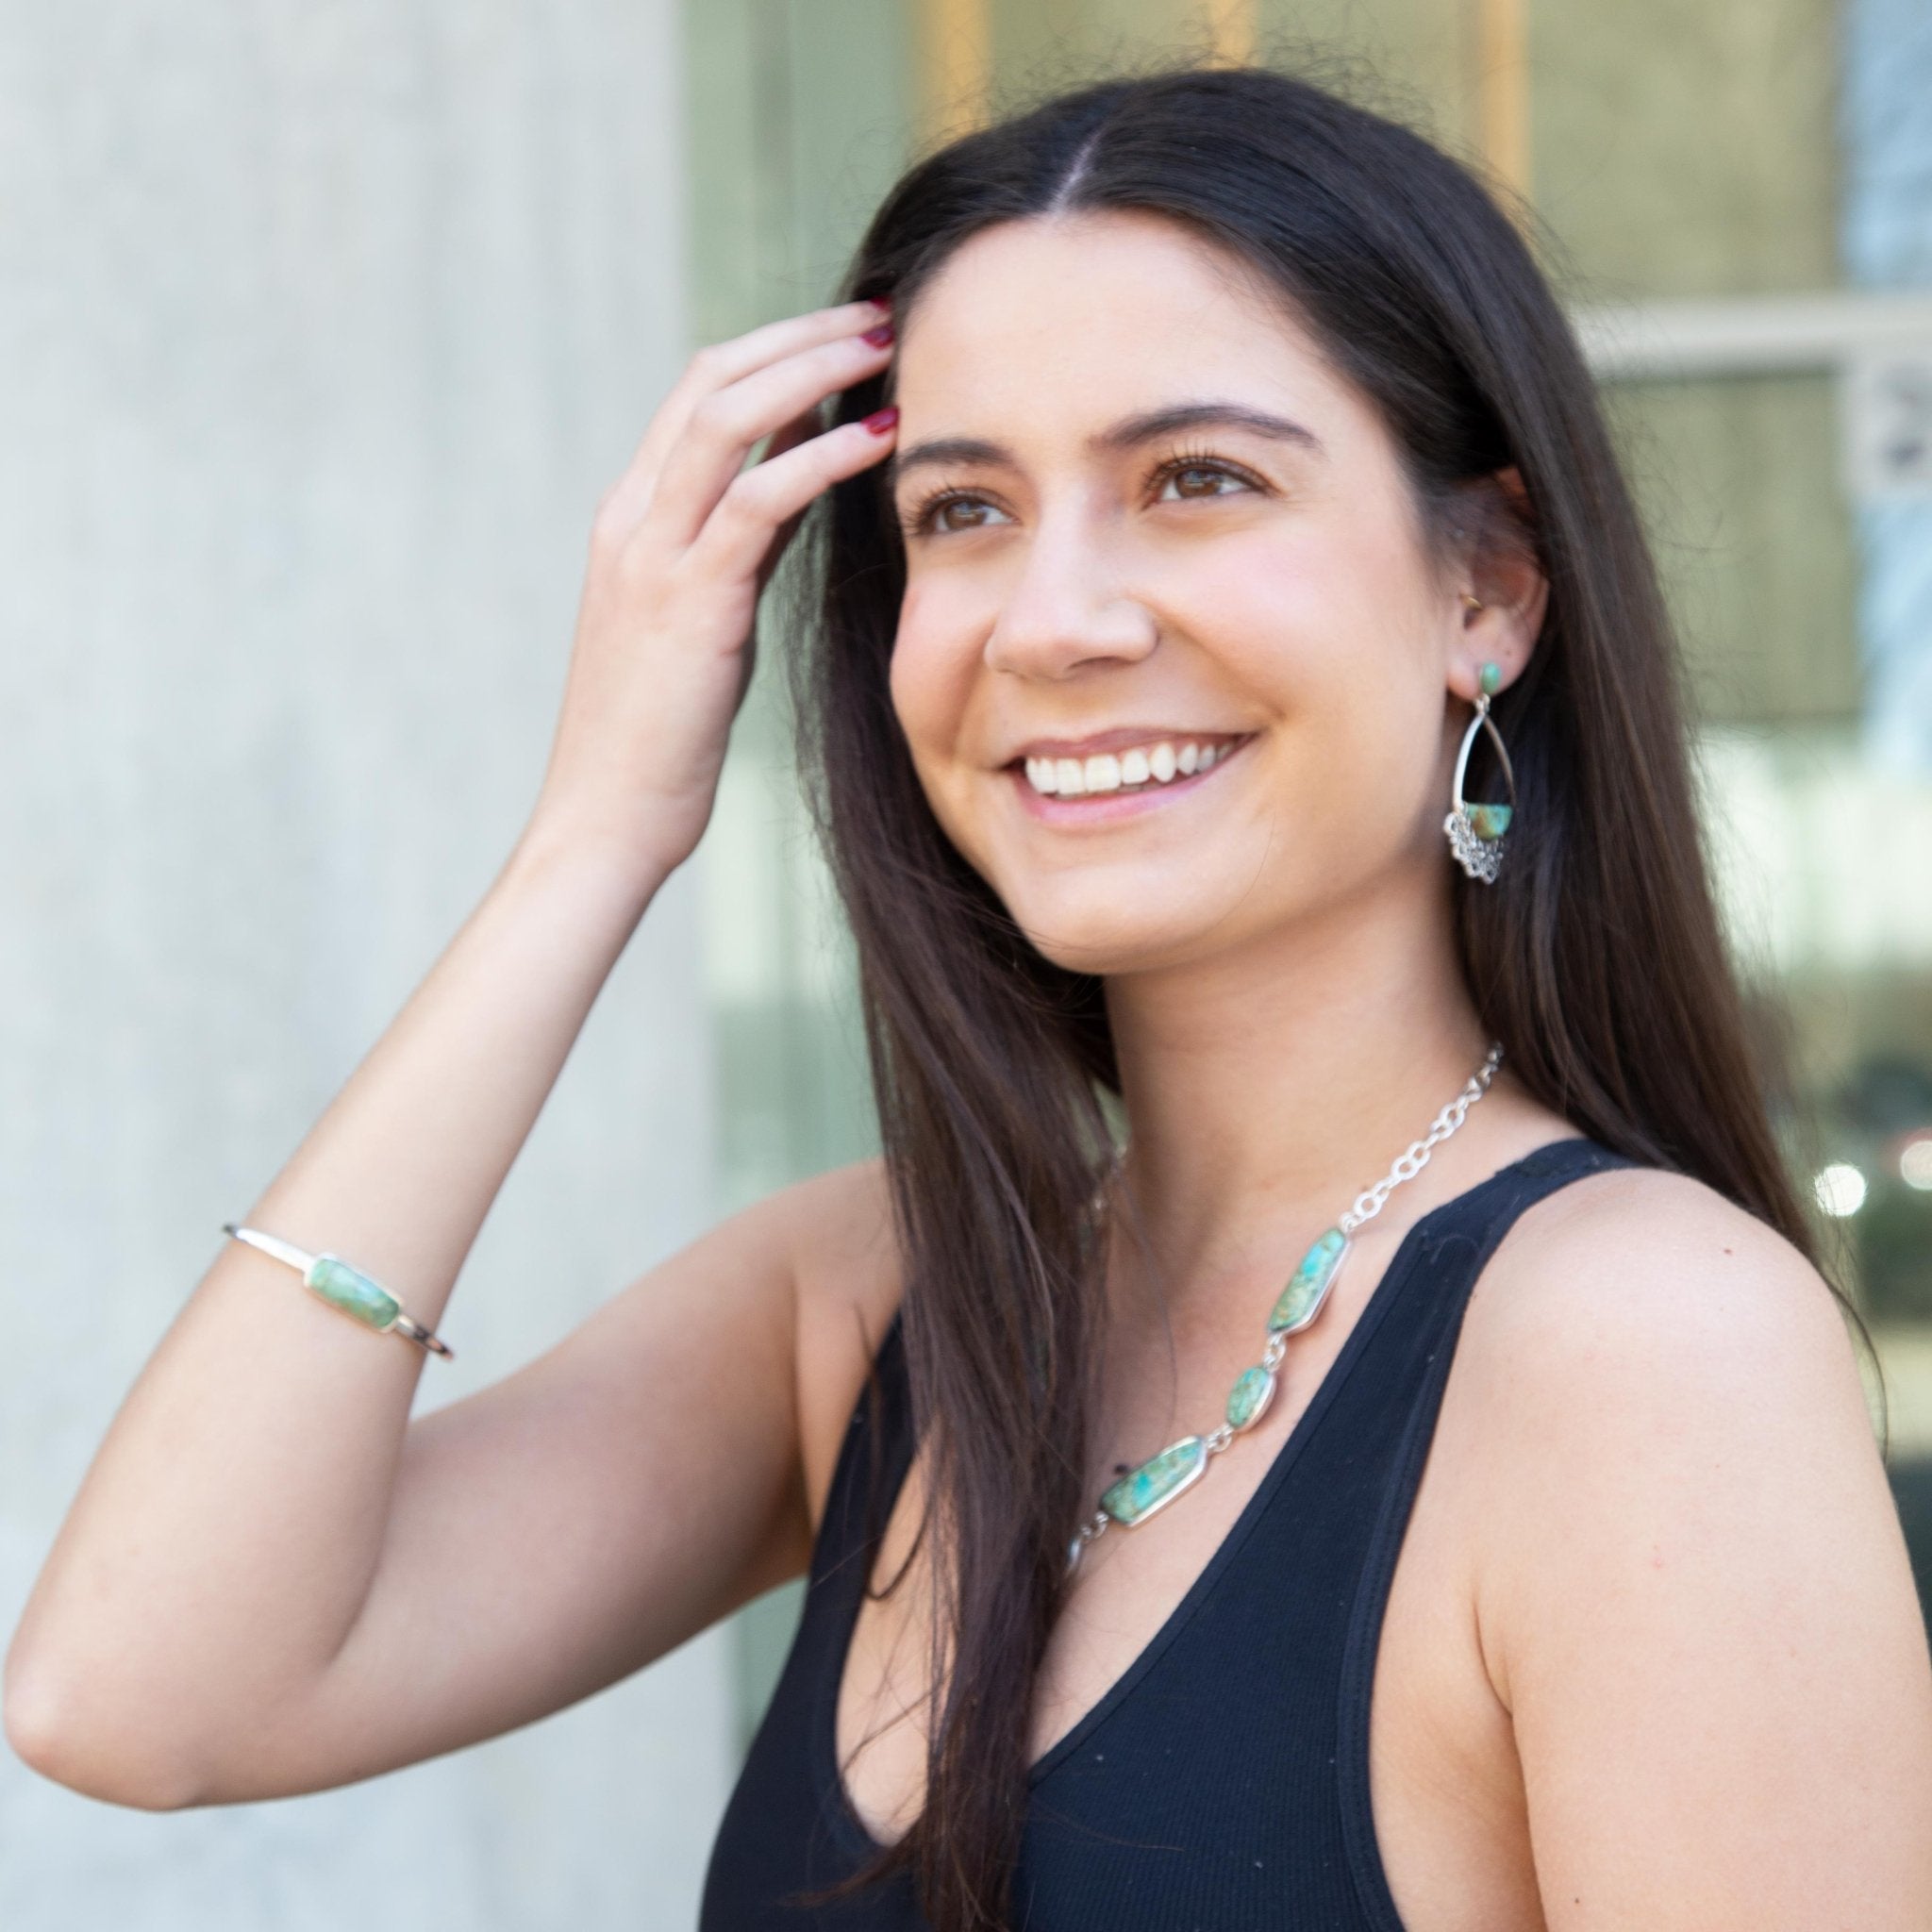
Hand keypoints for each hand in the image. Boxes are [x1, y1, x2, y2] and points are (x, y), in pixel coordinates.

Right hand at [528, 298, 897, 877]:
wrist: (607, 815)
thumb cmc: (660, 736)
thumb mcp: (701, 619)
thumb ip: (736, 545)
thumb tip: (795, 483)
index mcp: (631, 518)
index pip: (697, 395)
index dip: (773, 350)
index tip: (844, 335)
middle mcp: (632, 518)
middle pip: (709, 379)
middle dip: (797, 336)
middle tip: (875, 316)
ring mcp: (651, 553)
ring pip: (726, 417)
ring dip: (811, 370)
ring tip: (883, 349)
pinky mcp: (688, 599)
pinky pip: (758, 500)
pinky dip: (821, 456)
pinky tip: (879, 438)